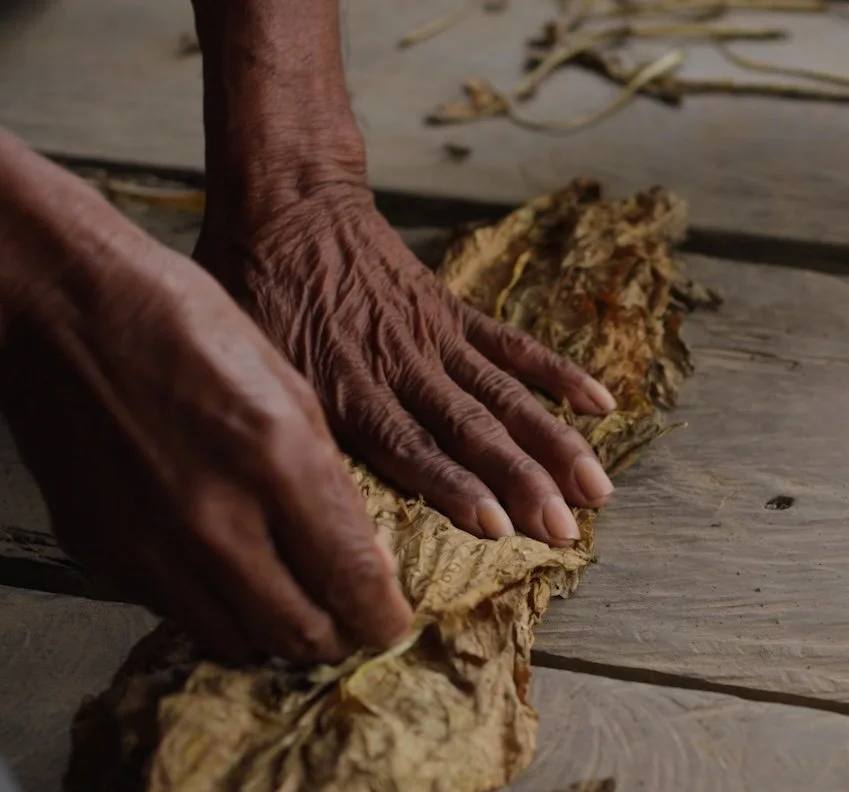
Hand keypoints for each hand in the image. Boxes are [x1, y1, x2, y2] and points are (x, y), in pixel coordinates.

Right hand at [0, 223, 413, 663]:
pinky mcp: (101, 555)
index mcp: (276, 464)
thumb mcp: (287, 384)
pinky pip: (174, 610)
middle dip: (335, 637)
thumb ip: (325, 479)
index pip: (352, 584)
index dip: (382, 619)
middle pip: (299, 635)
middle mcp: (215, 521)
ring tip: (284, 598)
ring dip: (270, 630)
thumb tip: (358, 555)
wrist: (53, 309)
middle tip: (345, 620)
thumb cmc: (178, 322)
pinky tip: (217, 566)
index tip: (389, 621)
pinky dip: (208, 604)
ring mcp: (151, 546)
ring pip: (236, 640)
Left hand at [194, 175, 617, 545]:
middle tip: (564, 531)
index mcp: (344, 385)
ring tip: (595, 489)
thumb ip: (281, 422)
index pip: (408, 446)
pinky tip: (600, 404)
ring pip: (504, 399)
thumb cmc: (255, 291)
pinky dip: (558, 373)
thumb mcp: (248, 359)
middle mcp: (399, 367)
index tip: (496, 524)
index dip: (453, 486)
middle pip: (471, 432)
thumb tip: (290, 495)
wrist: (287, 203)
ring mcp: (433, 340)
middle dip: (522, 484)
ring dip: (553, 445)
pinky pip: (512, 345)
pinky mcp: (452, 313)